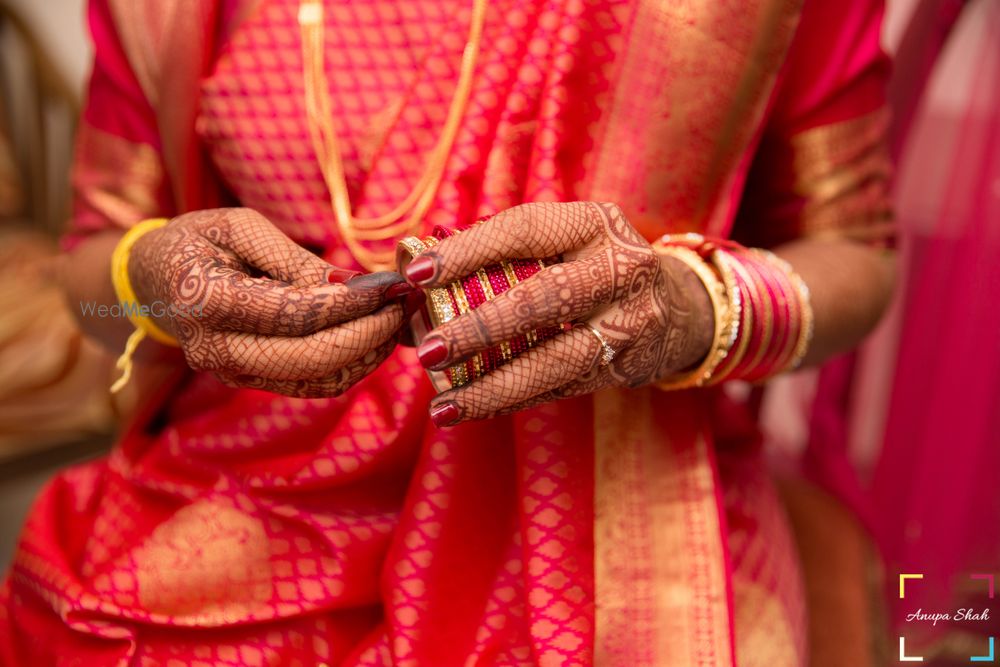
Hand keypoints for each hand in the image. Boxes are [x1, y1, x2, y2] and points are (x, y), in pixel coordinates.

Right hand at [129, 208, 418, 396]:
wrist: (156, 281)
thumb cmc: (200, 241)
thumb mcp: (240, 227)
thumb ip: (293, 259)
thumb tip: (352, 286)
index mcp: (206, 300)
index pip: (293, 314)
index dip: (350, 303)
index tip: (392, 286)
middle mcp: (216, 349)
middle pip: (310, 357)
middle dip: (369, 333)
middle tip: (405, 305)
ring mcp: (233, 374)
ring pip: (318, 379)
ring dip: (368, 354)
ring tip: (398, 319)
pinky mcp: (252, 383)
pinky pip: (313, 387)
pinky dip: (353, 367)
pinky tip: (377, 338)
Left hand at [403, 202, 712, 425]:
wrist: (679, 307)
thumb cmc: (594, 265)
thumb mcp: (565, 240)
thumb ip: (498, 250)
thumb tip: (410, 267)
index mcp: (594, 224)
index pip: (524, 230)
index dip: (468, 250)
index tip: (417, 273)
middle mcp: (618, 269)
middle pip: (543, 300)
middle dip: (480, 327)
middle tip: (429, 348)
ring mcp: (627, 323)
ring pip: (555, 359)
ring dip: (494, 385)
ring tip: (445, 403)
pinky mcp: (624, 367)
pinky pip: (559, 388)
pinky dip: (511, 401)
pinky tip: (469, 409)